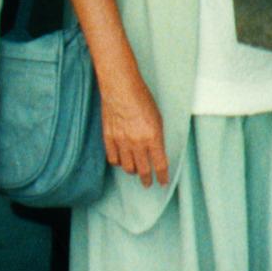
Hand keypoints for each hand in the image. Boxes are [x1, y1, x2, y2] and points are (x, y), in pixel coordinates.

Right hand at [100, 72, 168, 187]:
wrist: (121, 88)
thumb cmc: (142, 98)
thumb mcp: (157, 118)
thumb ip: (157, 137)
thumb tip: (156, 152)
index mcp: (153, 137)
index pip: (160, 165)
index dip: (162, 176)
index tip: (162, 182)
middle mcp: (138, 143)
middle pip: (143, 170)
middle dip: (147, 179)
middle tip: (148, 183)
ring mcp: (122, 142)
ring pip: (127, 167)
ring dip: (132, 171)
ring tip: (134, 170)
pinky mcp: (109, 138)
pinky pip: (113, 159)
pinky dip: (118, 162)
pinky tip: (121, 160)